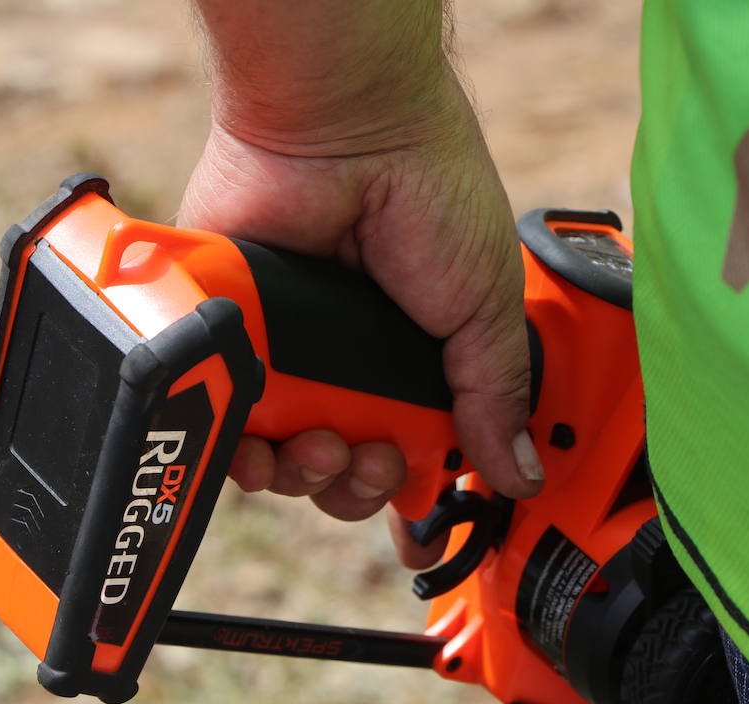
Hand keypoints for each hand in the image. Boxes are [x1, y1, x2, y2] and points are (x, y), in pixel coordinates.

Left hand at [179, 60, 541, 566]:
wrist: (345, 132)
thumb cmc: (428, 195)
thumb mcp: (485, 308)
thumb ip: (496, 396)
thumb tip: (520, 470)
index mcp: (412, 362)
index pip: (410, 454)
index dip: (407, 492)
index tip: (413, 526)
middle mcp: (348, 365)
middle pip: (344, 472)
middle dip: (358, 486)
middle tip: (371, 458)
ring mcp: (289, 356)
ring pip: (285, 462)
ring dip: (306, 474)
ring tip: (320, 443)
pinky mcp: (235, 341)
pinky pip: (228, 425)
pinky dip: (244, 450)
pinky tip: (265, 442)